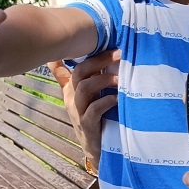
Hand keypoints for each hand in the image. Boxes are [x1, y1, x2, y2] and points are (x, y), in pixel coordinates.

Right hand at [48, 50, 120, 168]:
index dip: (76, 53)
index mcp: (72, 89)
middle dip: (99, 60)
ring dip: (104, 80)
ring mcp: (78, 112)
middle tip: (119, 53)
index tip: (89, 38)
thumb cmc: (97, 118)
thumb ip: (90, 78)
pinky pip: (94, 110)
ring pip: (85, 88)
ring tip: (120, 78)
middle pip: (80, 72)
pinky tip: (118, 97)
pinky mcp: (87, 125)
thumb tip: (96, 57)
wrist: (98, 149)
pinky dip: (107, 101)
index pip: (67, 66)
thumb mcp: (91, 96)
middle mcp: (72, 98)